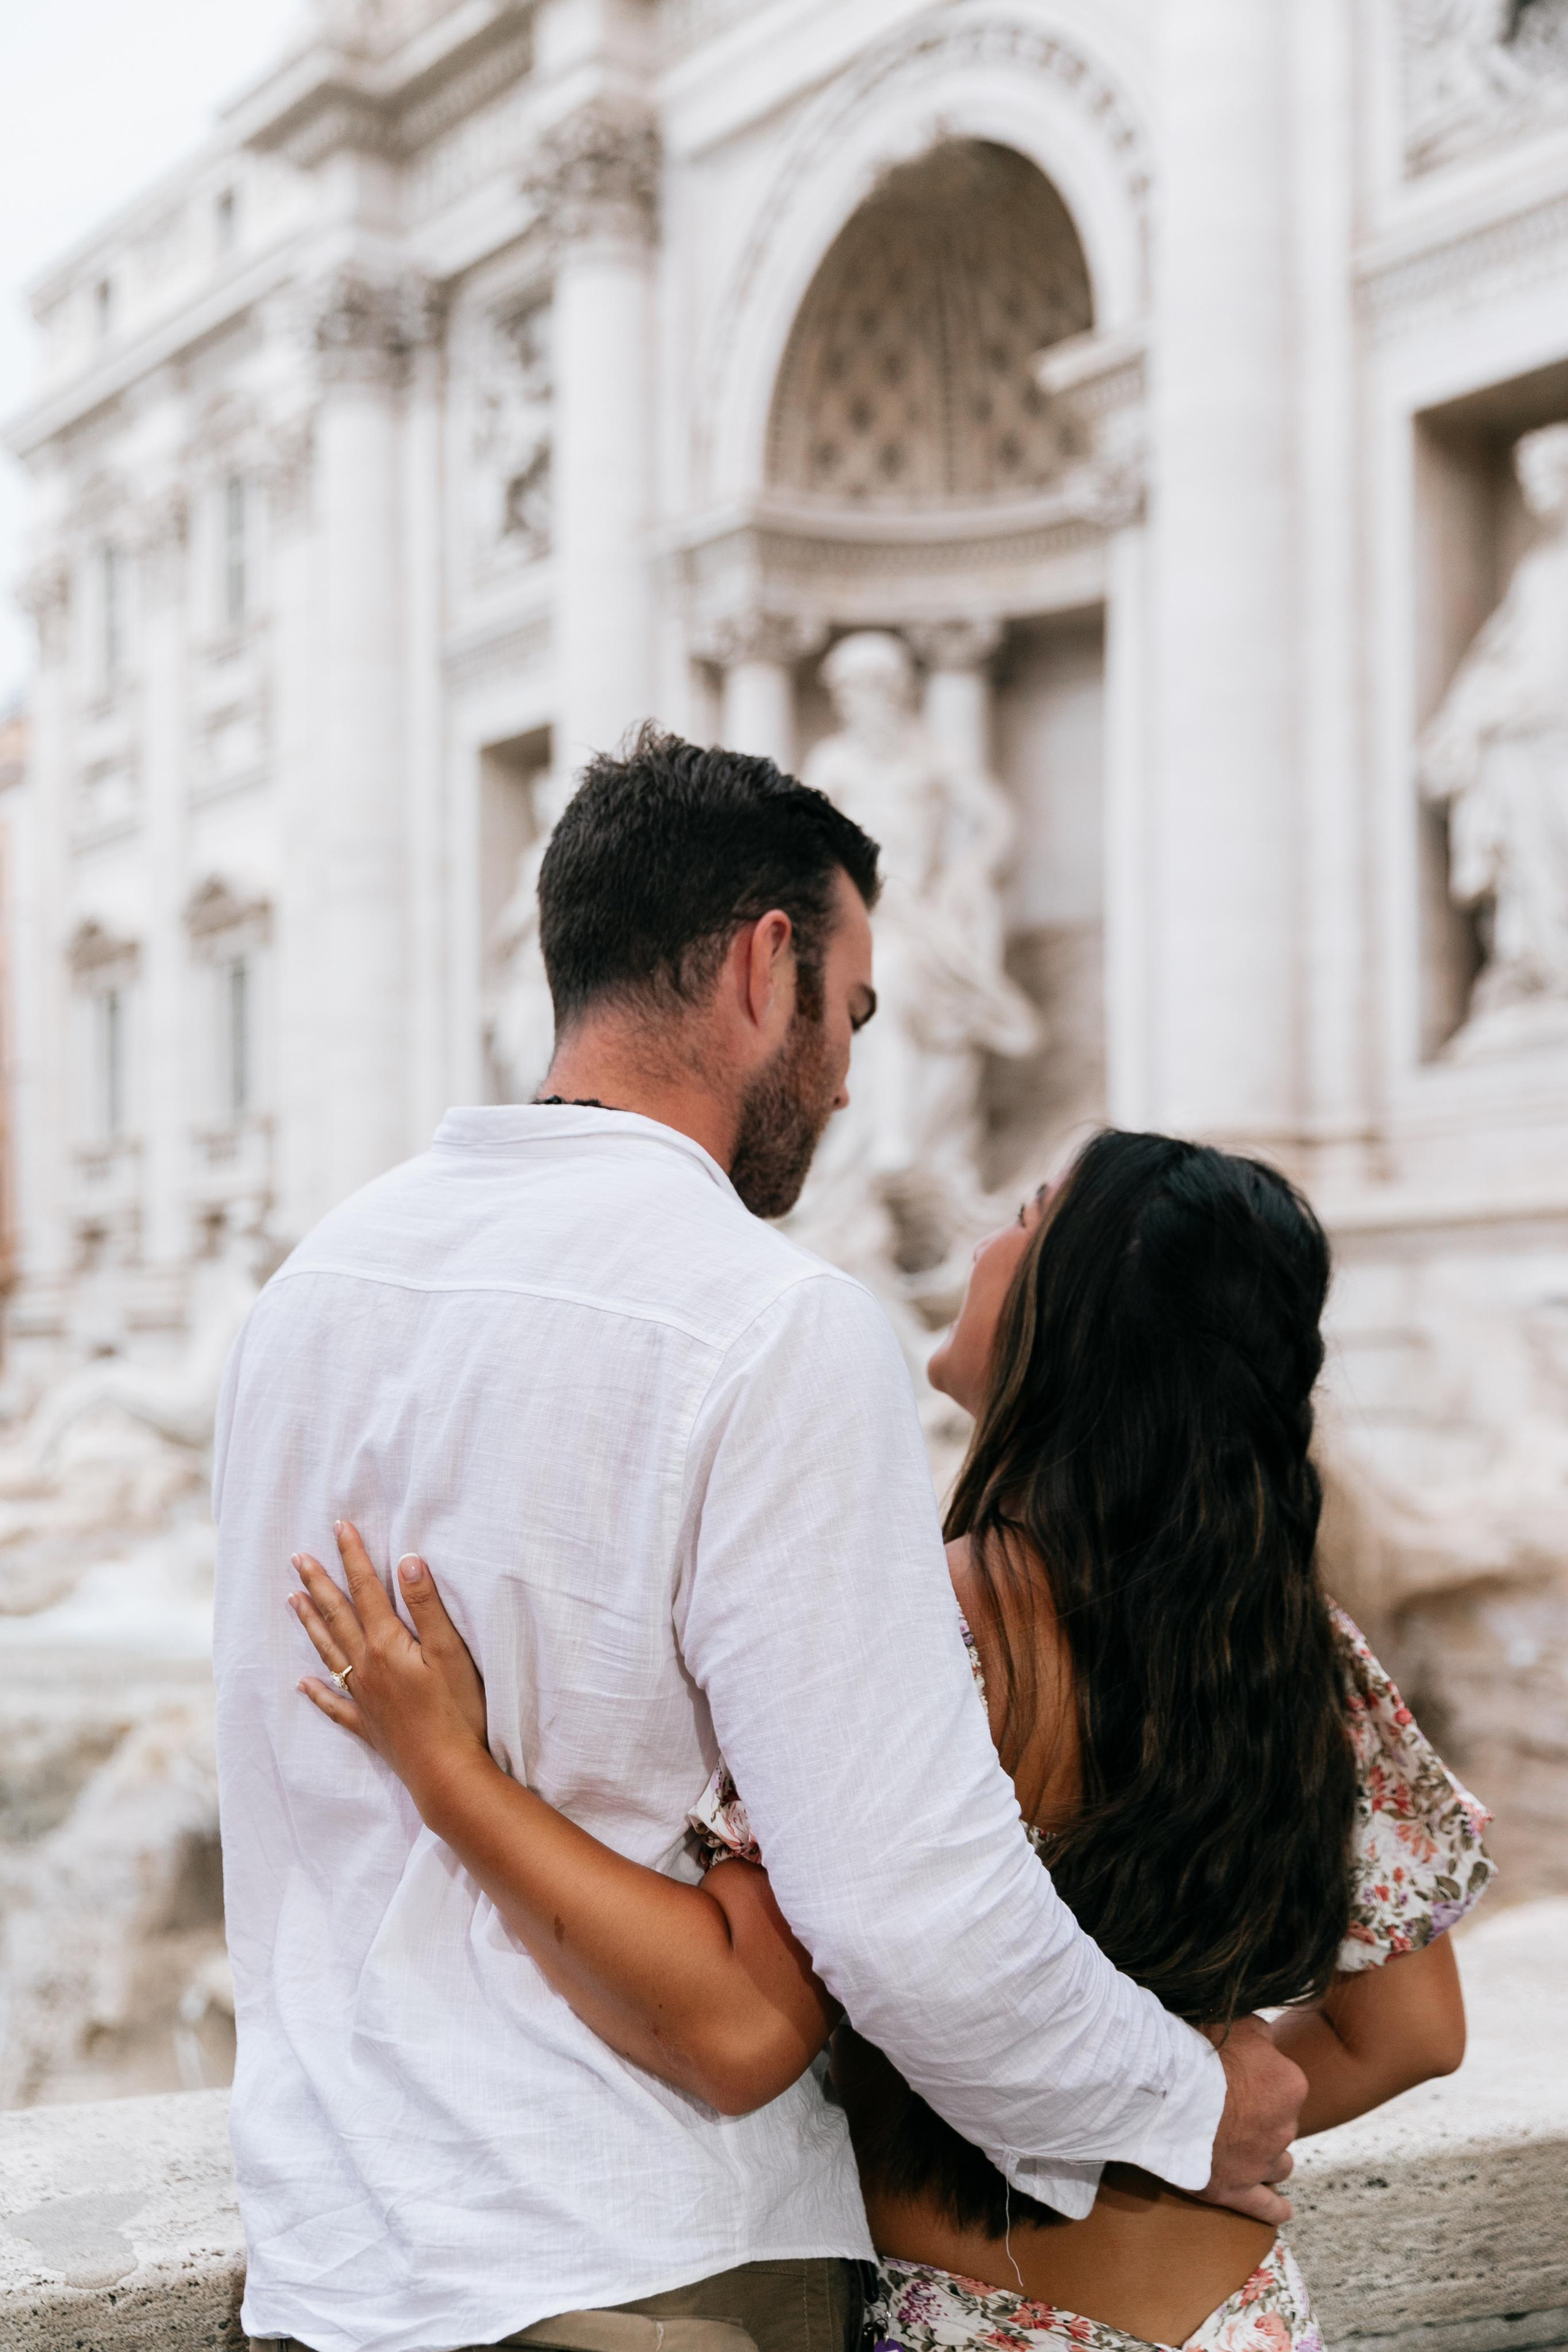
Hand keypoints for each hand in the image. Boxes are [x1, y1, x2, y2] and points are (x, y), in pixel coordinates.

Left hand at [290, 1522, 489, 1817]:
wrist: (447, 1773)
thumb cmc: (457, 1711)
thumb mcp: (449, 1652)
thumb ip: (426, 1606)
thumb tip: (406, 1561)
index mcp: (386, 1645)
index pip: (366, 1590)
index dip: (353, 1557)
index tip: (339, 1527)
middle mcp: (366, 1668)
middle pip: (338, 1617)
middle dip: (319, 1584)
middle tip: (298, 1557)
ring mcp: (364, 1698)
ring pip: (329, 1652)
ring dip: (310, 1623)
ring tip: (291, 1600)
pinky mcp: (368, 1726)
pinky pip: (334, 1704)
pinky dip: (317, 1692)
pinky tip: (303, 1684)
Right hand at [1199, 2014, 1305, 2226]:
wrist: (1170, 2095)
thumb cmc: (1200, 2053)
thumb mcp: (1236, 2023)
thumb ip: (1258, 2031)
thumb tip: (1264, 2037)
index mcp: (1290, 2085)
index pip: (1284, 2079)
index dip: (1260, 2075)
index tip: (1236, 2071)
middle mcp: (1285, 2127)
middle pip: (1281, 2122)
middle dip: (1263, 2116)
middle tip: (1231, 2104)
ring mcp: (1262, 2162)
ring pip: (1279, 2162)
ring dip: (1268, 2154)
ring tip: (1248, 2146)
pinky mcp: (1238, 2189)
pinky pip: (1266, 2206)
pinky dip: (1275, 2209)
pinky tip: (1284, 2211)